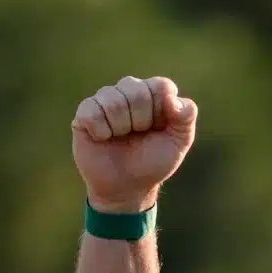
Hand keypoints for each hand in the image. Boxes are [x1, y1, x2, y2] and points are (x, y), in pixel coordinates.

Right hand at [71, 76, 198, 212]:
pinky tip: (103, 138)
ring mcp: (106, 100)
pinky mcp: (85, 111)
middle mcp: (130, 91)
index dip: (161, 110)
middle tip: (138, 135)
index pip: (161, 86)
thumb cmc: (153, 162)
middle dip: (141, 120)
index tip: (159, 128)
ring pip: (113, 100)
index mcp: (155, 95)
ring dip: (121, 127)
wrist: (127, 187)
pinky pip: (92, 111)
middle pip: (136, 90)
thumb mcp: (179, 142)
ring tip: (120, 137)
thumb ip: (186, 116)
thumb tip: (172, 98)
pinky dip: (101, 131)